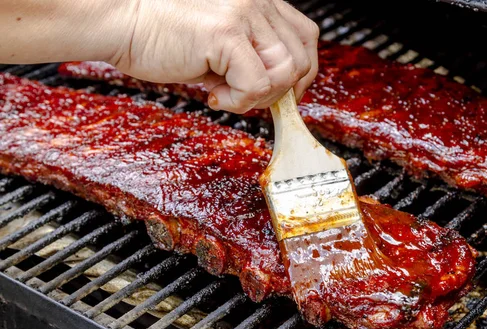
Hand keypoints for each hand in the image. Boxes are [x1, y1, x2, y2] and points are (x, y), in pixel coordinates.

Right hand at [110, 0, 319, 113]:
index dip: (301, 73)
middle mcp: (257, 3)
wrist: (121, 24)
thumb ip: (253, 58)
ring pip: (285, 73)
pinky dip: (239, 101)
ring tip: (224, 92)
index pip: (305, 38)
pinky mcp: (226, 33)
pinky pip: (258, 84)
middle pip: (302, 59)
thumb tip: (278, 91)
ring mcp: (244, 15)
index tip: (281, 95)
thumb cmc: (162, 36)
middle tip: (246, 98)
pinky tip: (212, 93)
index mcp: (259, 2)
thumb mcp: (221, 44)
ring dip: (258, 96)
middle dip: (281, 92)